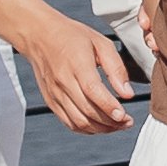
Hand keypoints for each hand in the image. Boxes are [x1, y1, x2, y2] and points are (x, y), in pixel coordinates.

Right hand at [26, 16, 134, 135]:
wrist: (39, 36)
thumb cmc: (71, 36)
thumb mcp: (100, 42)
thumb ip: (116, 68)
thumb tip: (127, 93)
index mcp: (76, 64)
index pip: (93, 91)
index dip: (109, 107)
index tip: (124, 116)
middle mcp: (63, 81)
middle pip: (87, 111)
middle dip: (111, 122)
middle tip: (127, 122)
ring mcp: (55, 94)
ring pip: (79, 122)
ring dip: (100, 129)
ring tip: (117, 125)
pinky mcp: (51, 101)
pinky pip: (69, 122)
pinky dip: (86, 129)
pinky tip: (100, 125)